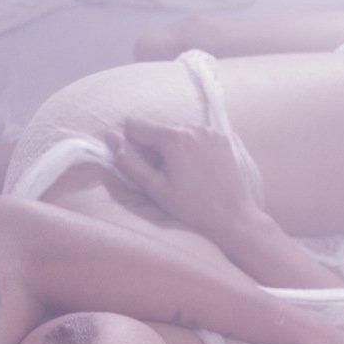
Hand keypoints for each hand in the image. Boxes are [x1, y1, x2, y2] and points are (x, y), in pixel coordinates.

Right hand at [105, 117, 258, 243]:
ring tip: (187, 177)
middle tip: (170, 179)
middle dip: (157, 150)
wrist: (233, 217)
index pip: (135, 125)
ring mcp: (210, 131)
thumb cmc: (192, 208)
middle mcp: (192, 127)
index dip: (133, 146)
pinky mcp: (223, 138)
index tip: (146, 167)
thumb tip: (110, 137)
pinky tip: (201, 172)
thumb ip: (130, 162)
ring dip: (175, 150)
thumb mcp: (155, 189)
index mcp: (173, 138)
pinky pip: (197, 137)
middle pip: (159, 131)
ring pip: (178, 134)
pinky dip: (193, 150)